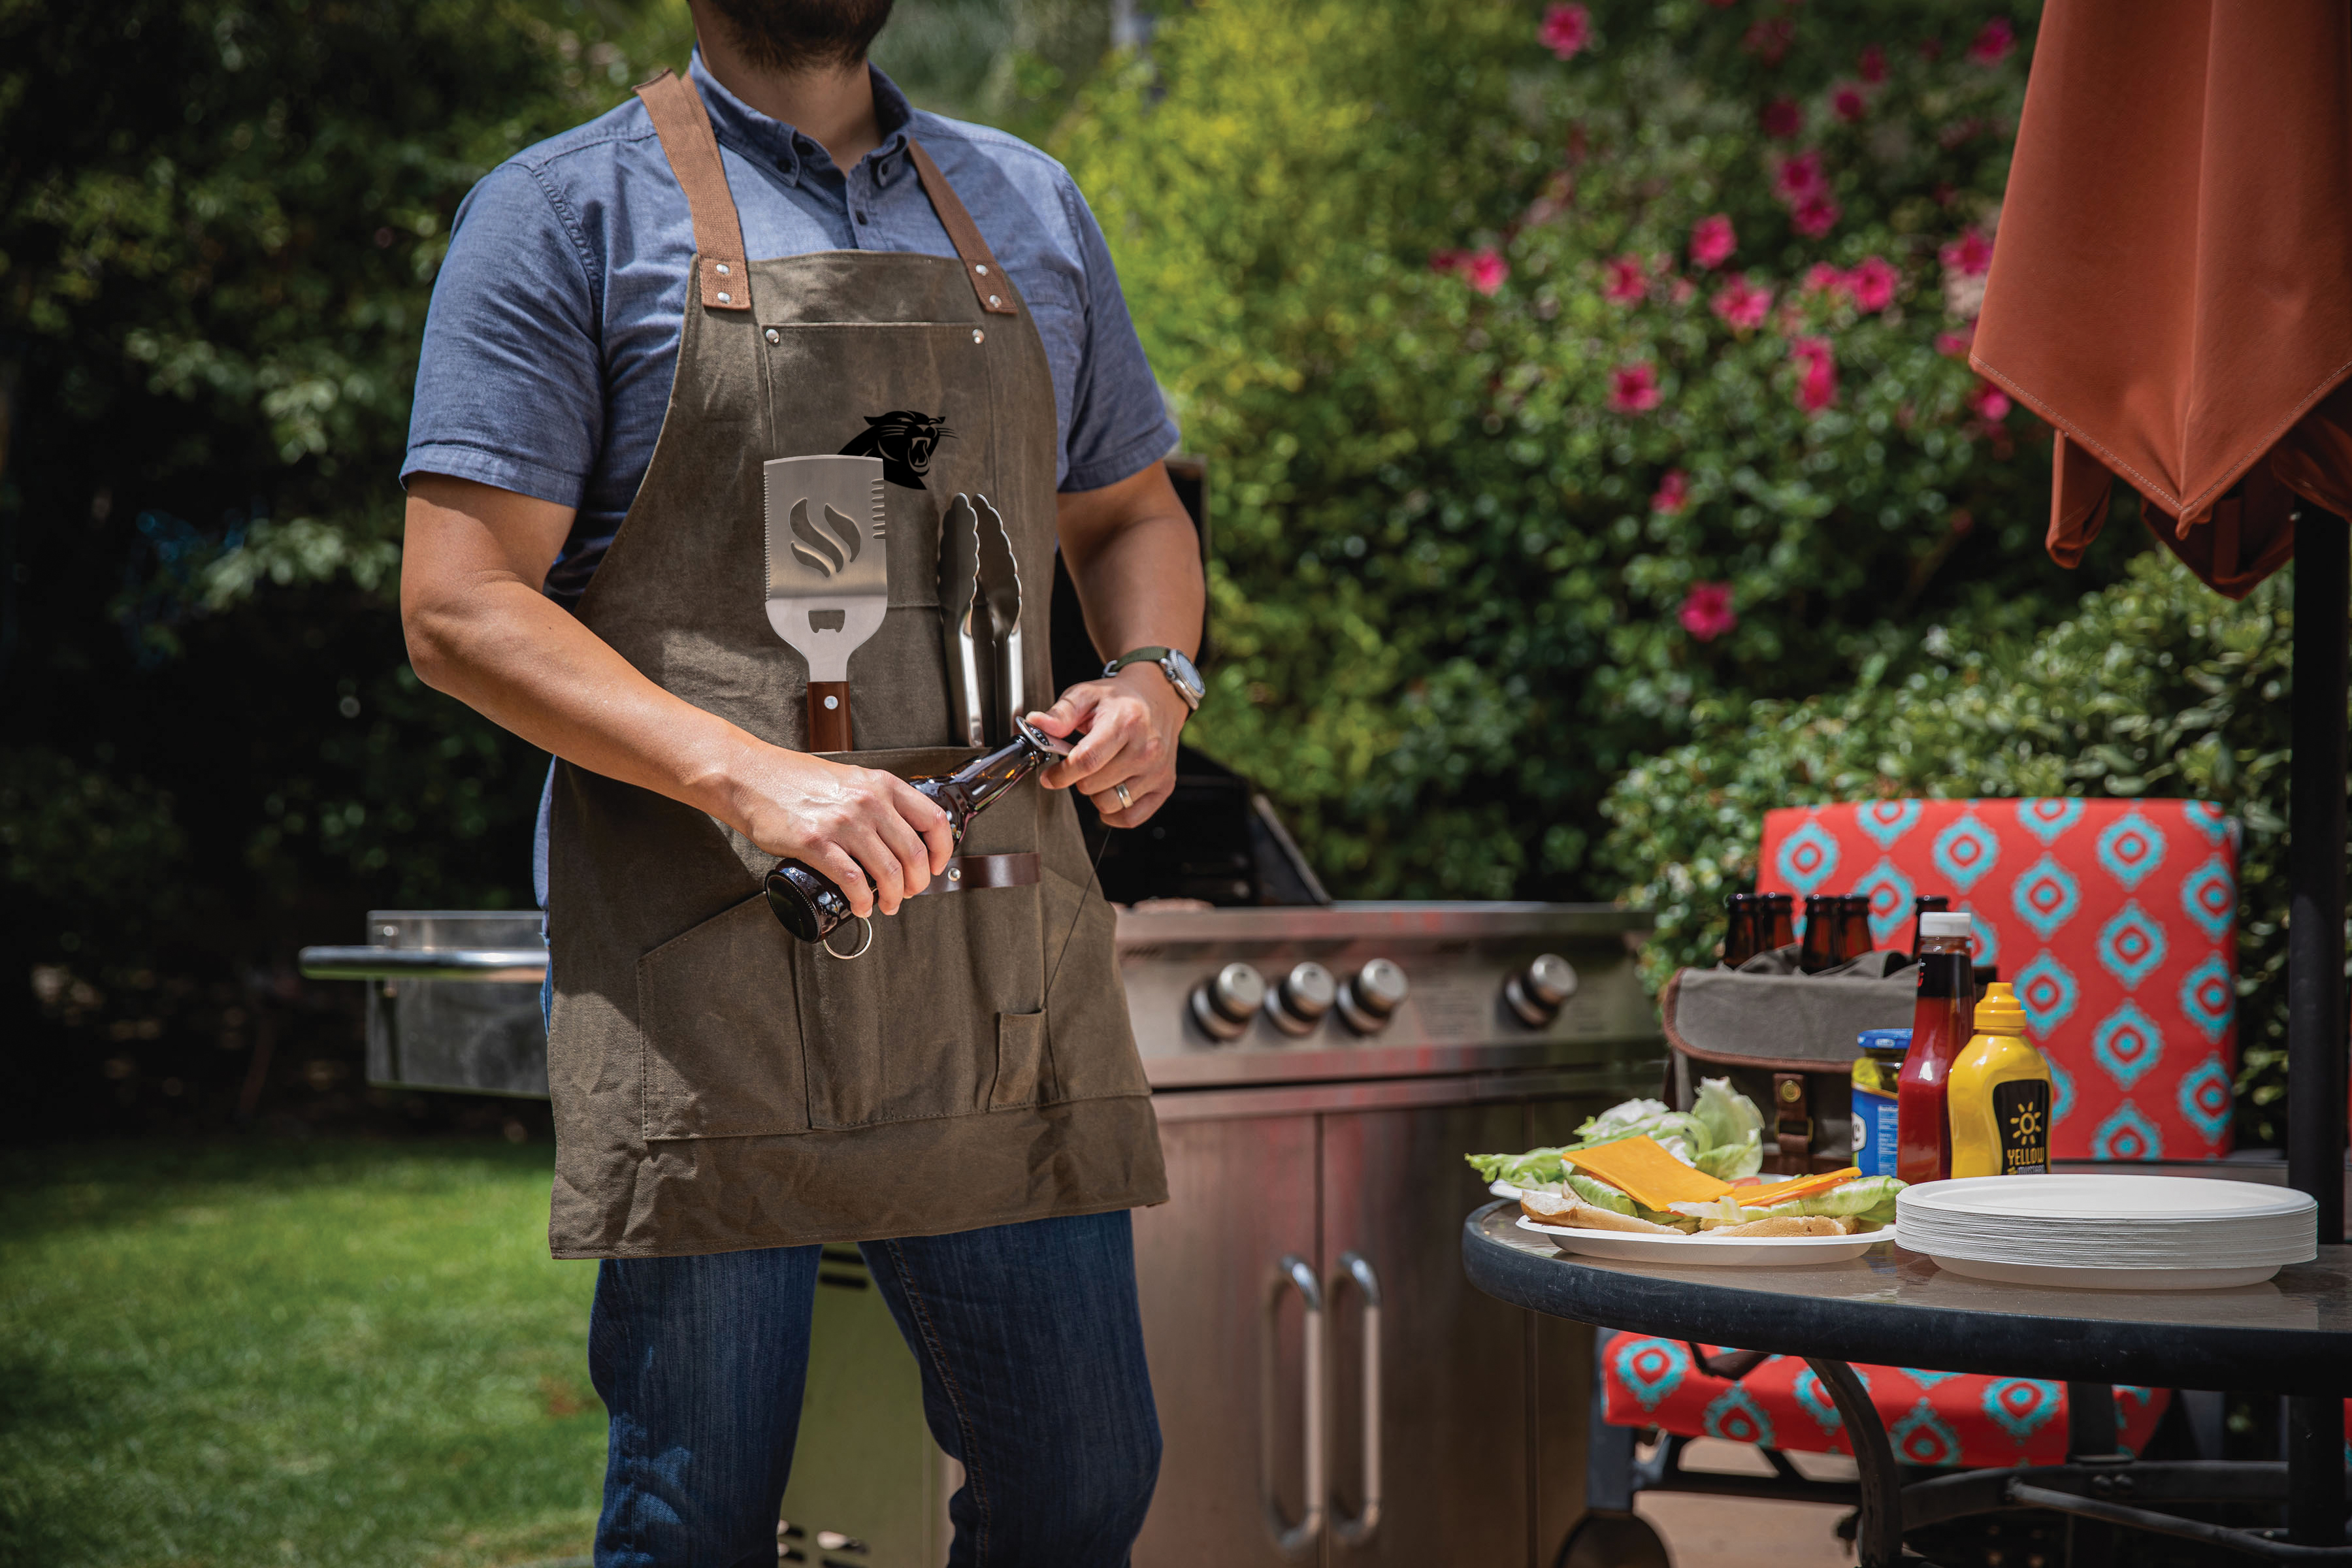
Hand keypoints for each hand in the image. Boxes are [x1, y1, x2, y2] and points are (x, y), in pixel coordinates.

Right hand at [720, 741, 953, 918]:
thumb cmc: (794, 779)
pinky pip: (853, 881)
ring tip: (887, 905)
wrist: (750, 776)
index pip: (933, 820)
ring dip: (894, 897)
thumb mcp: (849, 779)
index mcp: (881, 785)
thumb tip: (896, 834)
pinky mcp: (816, 843)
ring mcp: (843, 823)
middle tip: (909, 893)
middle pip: (914, 853)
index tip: (937, 866)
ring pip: (889, 872)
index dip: (943, 851)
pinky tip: (861, 906)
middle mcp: (868, 802)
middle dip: (918, 883)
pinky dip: (863, 901)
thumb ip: (875, 801)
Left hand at [1026, 664, 1187, 825]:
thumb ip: (1060, 713)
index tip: (1050, 776)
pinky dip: (1114, 813)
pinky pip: (1130, 818)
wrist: (1157, 698)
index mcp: (1125, 723)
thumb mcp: (1086, 695)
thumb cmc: (1119, 700)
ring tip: (1100, 773)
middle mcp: (1146, 749)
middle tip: (1082, 764)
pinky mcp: (1165, 786)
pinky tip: (1110, 792)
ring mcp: (1157, 770)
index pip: (1086, 761)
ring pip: (1109, 804)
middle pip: (1093, 786)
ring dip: (1096, 794)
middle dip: (1078, 778)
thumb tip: (1036, 724)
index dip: (1061, 774)